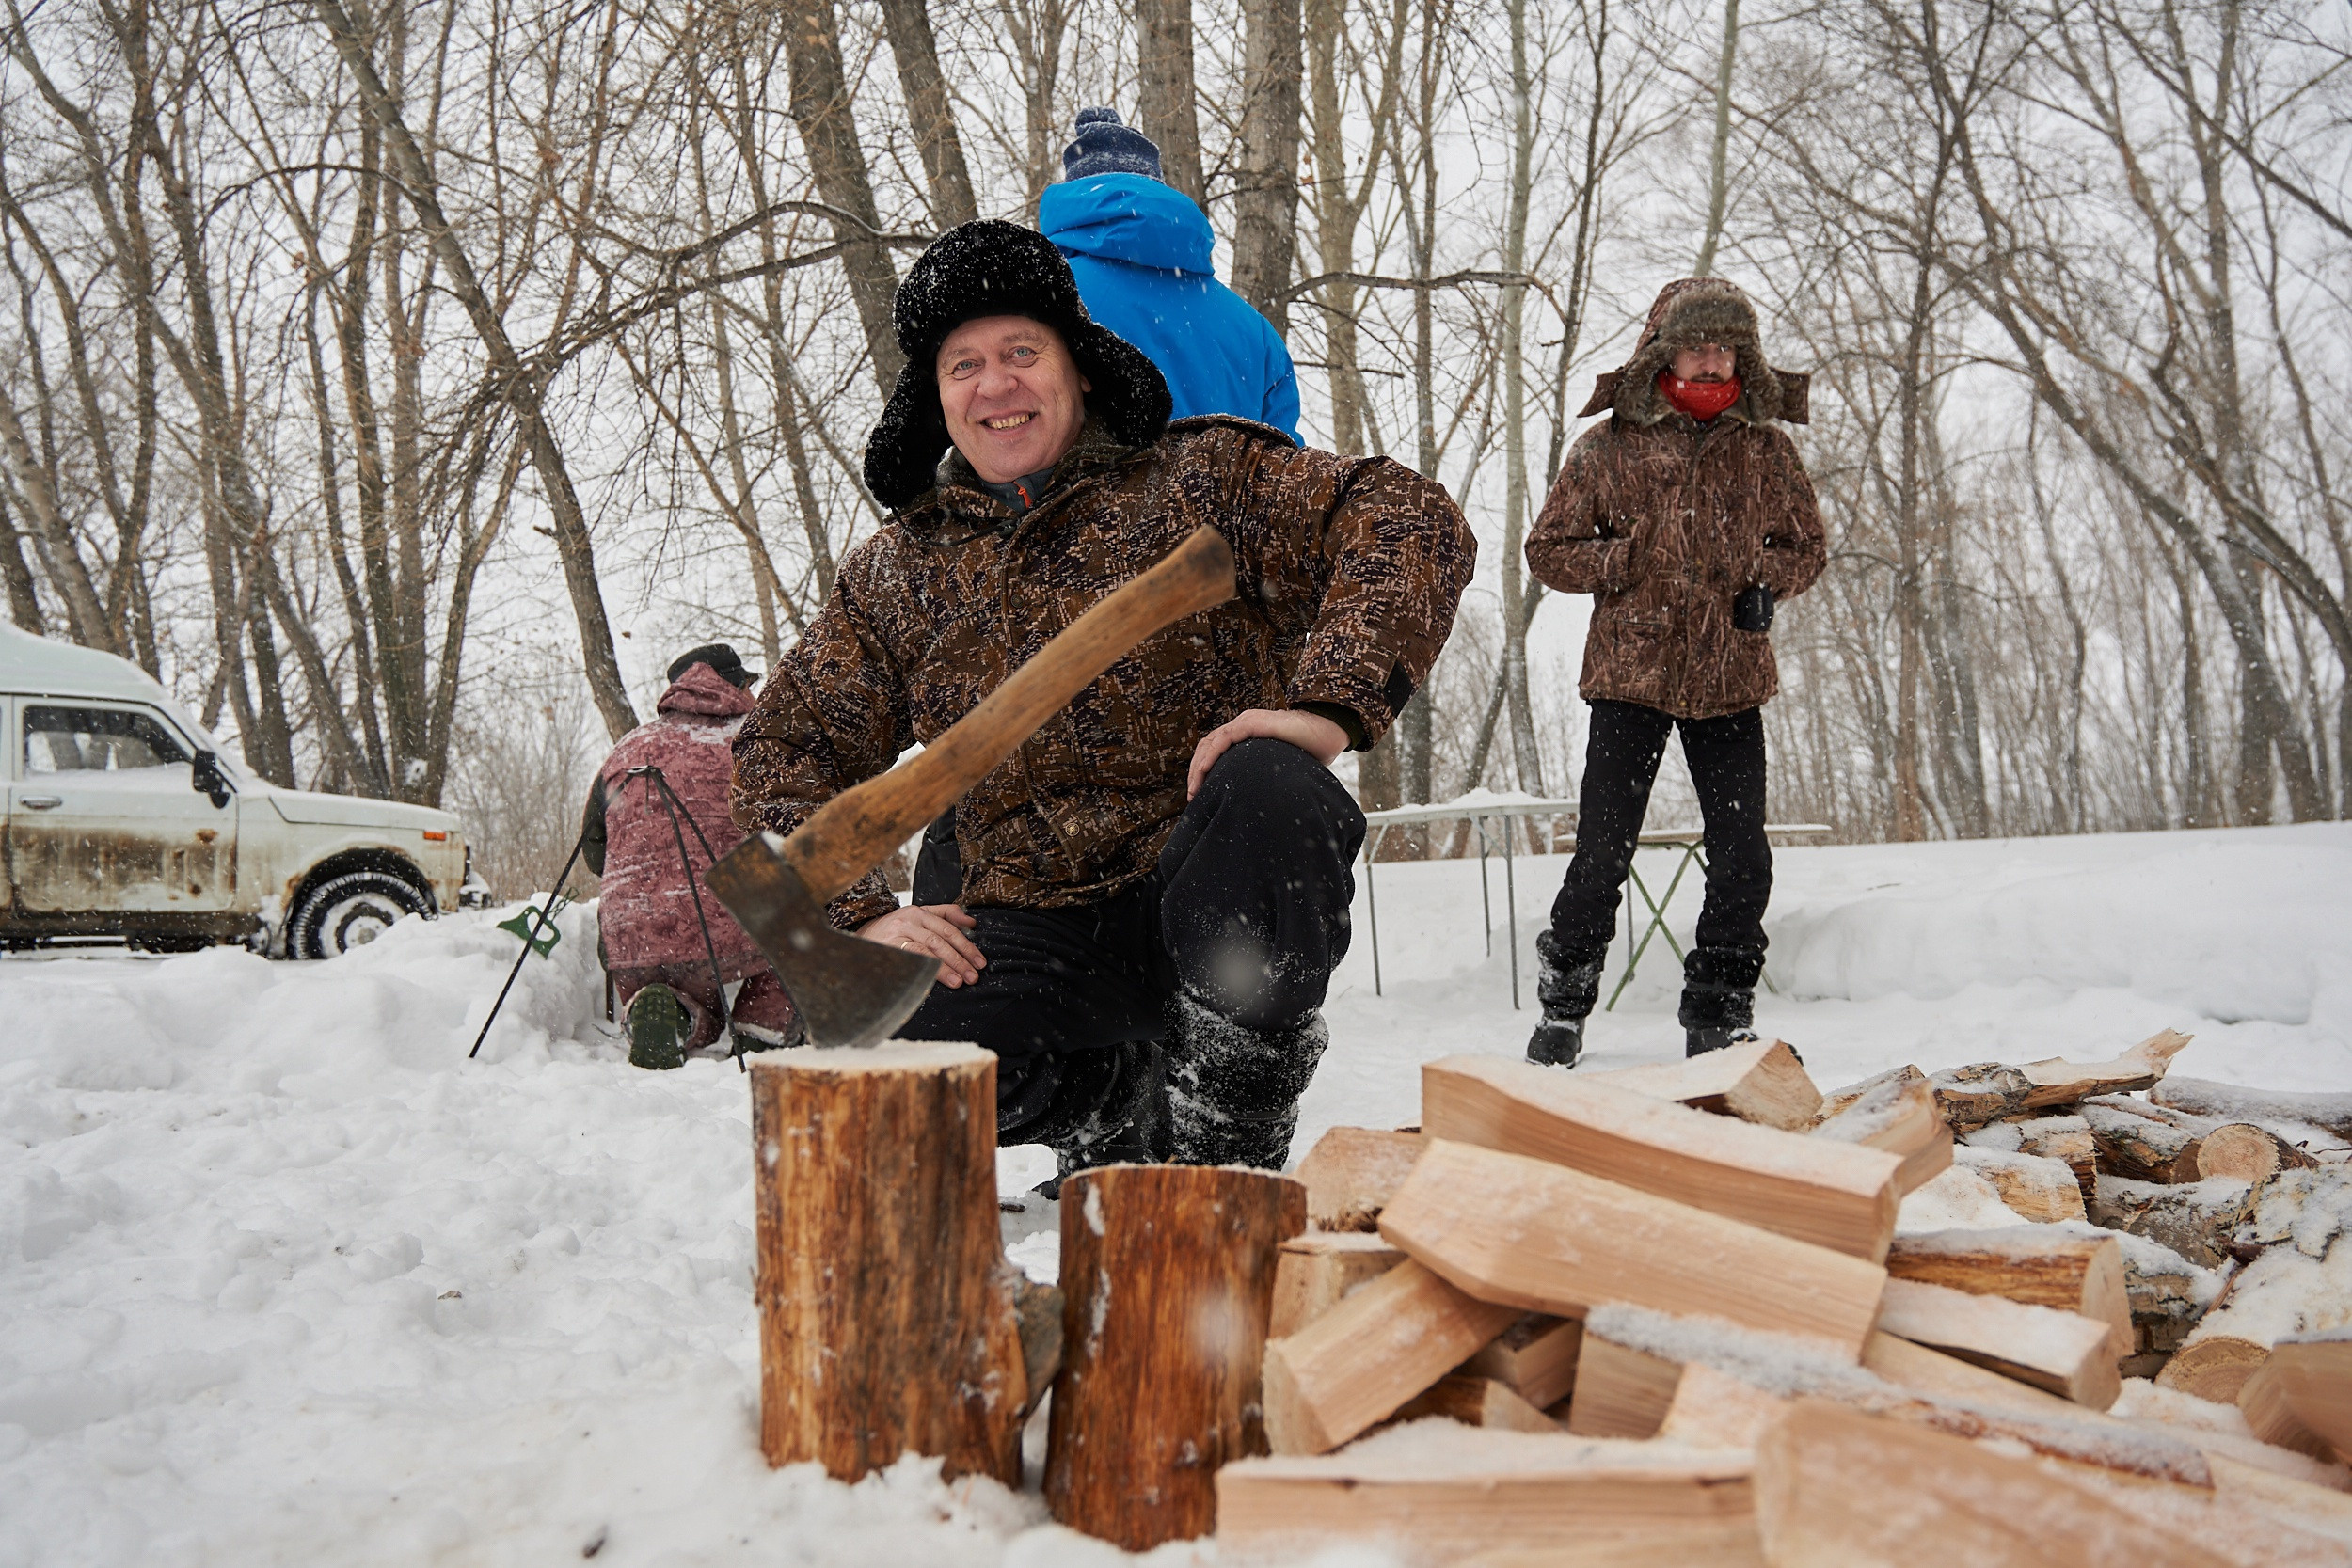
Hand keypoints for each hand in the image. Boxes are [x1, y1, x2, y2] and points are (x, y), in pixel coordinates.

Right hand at [859, 903, 985, 988]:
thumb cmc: (895, 929)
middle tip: (973, 975)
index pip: (949, 929)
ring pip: (927, 951)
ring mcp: (896, 935)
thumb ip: (945, 915)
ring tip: (959, 981)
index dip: (966, 945)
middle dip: (960, 959)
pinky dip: (924, 971)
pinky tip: (934, 980)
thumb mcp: (919, 916)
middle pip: (940, 940)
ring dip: (945, 967)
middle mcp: (908, 921)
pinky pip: (910, 961)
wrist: (862, 937)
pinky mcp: (888, 950)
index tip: (979, 961)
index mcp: (919, 912)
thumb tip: (971, 923)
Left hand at [1187, 708, 1349, 798]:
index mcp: (1246, 734)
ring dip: (1198, 767)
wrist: (1326, 732)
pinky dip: (1210, 755)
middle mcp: (1242, 726)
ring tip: (1195, 788)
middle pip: (1207, 747)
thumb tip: (1256, 802)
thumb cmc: (1307, 751)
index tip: (1199, 793)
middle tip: (1193, 796)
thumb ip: (1263, 775)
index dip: (1203, 770)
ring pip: (1211, 743)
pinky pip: (1224, 739)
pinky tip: (1204, 771)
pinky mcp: (1252, 724)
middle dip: (1195, 772)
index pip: (1214, 750)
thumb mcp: (1278, 765)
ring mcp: (1246, 722)